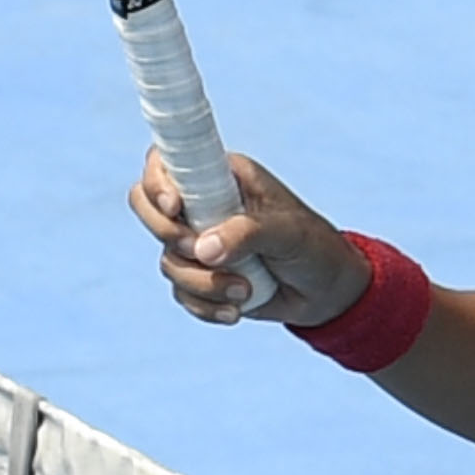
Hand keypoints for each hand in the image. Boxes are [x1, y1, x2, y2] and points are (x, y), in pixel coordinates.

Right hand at [133, 147, 351, 327]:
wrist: (326, 292)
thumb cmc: (312, 247)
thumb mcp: (287, 233)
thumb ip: (247, 233)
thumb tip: (202, 250)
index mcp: (221, 176)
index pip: (165, 163)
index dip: (157, 182)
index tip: (175, 208)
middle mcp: (203, 205)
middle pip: (148, 209)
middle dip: (168, 236)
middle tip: (199, 252)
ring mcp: (198, 243)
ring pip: (168, 261)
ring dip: (202, 283)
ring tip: (243, 291)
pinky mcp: (201, 278)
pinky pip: (181, 293)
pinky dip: (205, 307)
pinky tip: (236, 311)